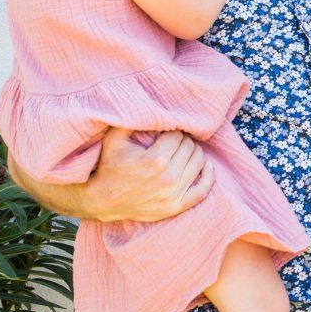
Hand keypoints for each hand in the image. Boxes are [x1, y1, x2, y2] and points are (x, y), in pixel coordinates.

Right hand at [82, 128, 214, 222]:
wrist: (101, 200)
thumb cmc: (109, 166)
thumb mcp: (115, 138)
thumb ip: (133, 119)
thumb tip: (150, 104)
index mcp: (156, 160)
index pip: (178, 135)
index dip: (172, 130)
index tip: (166, 132)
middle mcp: (168, 178)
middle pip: (190, 147)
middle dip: (183, 140)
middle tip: (174, 140)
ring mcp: (173, 195)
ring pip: (199, 163)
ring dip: (194, 153)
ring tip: (184, 150)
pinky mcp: (176, 207)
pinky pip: (203, 190)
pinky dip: (208, 176)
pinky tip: (206, 166)